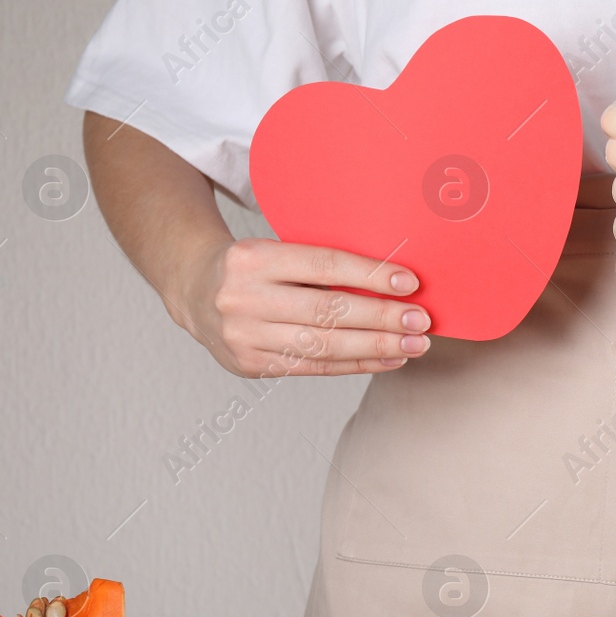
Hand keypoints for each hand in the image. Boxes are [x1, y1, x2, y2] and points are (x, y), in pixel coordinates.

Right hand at [173, 237, 430, 376]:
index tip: (409, 283)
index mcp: (253, 258)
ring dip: (376, 347)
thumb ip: (321, 265)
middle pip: (327, 312)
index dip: (370, 275)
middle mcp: (243, 298)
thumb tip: (393, 282)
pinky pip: (314, 367)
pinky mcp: (249, 365)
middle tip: (421, 321)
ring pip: (323, 346)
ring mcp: (243, 336)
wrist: (194, 290)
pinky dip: (356, 364)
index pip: (323, 266)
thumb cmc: (253, 266)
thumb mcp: (276, 249)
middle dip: (381, 318)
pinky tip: (388, 359)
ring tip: (414, 344)